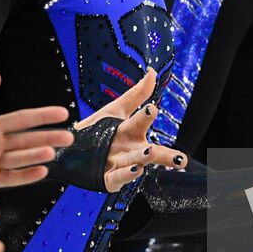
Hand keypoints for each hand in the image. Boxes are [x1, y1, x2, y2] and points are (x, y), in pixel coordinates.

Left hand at [0, 72, 73, 187]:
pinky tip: (41, 171)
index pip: (23, 120)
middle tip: (70, 136)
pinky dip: (25, 176)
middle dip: (48, 137)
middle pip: (28, 140)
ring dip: (37, 156)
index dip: (43, 116)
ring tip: (53, 152)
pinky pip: (9, 178)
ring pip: (21, 158)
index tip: (63, 112)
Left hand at [75, 69, 185, 192]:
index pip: (142, 121)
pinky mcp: (110, 179)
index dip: (146, 115)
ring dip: (143, 158)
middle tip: (180, 159)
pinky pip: (119, 178)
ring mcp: (121, 165)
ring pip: (135, 163)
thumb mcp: (115, 110)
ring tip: (151, 152)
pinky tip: (136, 170)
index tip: (152, 108)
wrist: (72, 150)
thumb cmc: (98, 130)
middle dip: (164, 155)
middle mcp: (130, 149)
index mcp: (132, 131)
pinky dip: (127, 175)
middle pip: (149, 152)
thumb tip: (153, 72)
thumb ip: (136, 95)